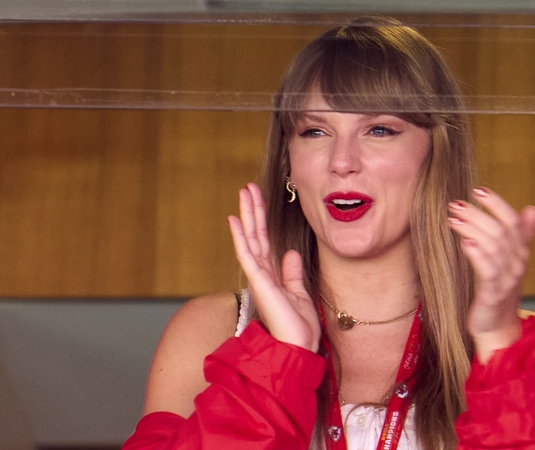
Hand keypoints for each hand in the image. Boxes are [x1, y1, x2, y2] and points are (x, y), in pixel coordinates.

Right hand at [227, 183, 320, 352]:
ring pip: (250, 239)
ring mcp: (259, 277)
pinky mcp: (259, 282)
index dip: (261, 220)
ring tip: (244, 192)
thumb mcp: (299, 293)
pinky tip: (235, 219)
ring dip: (247, 215)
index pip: (264, 241)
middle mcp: (263, 274)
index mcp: (272, 276)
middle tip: (248, 187)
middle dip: (252, 210)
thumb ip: (292, 273)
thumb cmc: (298, 327)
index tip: (258, 200)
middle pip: (256, 235)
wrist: (298, 347)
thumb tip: (289, 252)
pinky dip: (240, 236)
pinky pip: (248, 254)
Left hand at [447, 187, 534, 362]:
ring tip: (452, 219)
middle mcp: (517, 263)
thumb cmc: (499, 290)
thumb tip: (534, 208)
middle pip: (501, 231)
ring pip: (494, 247)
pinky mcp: (493, 294)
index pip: (513, 221)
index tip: (478, 190)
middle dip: (478, 214)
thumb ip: (521, 235)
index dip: (497, 204)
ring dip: (472, 229)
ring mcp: (507, 279)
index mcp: (521, 252)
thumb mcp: (510, 260)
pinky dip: (477, 254)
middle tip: (455, 204)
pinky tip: (465, 242)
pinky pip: (488, 270)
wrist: (497, 327)